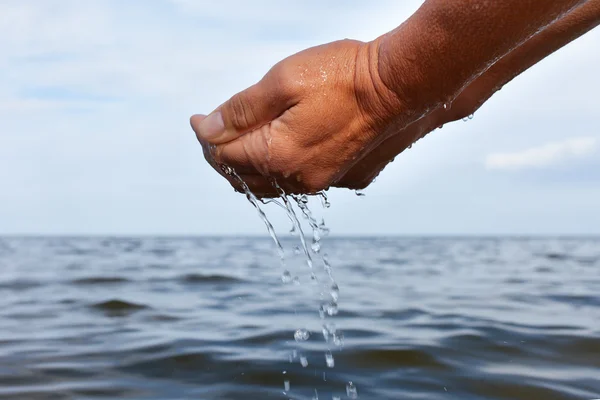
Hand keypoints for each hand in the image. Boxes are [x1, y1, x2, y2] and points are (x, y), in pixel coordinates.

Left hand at [190, 39, 412, 196]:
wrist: (396, 87)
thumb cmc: (341, 76)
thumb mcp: (281, 82)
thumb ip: (239, 110)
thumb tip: (206, 129)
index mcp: (277, 156)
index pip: (223, 156)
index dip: (204, 137)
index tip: (196, 119)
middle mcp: (295, 179)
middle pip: (241, 177)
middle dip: (221, 155)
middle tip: (212, 130)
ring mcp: (318, 183)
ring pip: (265, 184)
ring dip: (246, 165)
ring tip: (238, 139)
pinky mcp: (337, 178)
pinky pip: (291, 183)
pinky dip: (273, 169)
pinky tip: (275, 148)